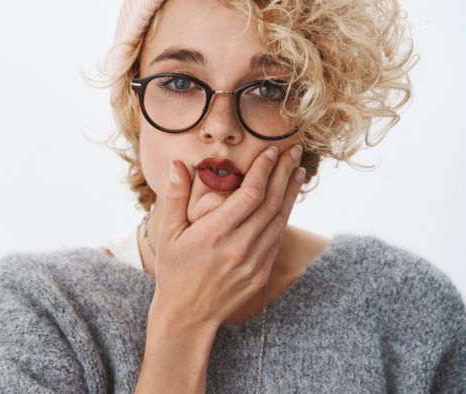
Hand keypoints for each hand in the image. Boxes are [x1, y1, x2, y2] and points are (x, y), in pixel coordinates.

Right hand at [149, 145, 305, 328]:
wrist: (187, 314)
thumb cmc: (174, 270)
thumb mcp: (167, 233)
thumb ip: (174, 196)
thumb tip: (177, 164)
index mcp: (215, 233)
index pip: (250, 194)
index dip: (264, 169)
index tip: (271, 151)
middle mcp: (238, 247)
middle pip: (271, 202)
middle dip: (284, 173)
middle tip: (294, 151)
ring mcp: (253, 262)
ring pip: (280, 220)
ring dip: (291, 193)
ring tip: (298, 171)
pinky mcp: (261, 274)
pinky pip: (277, 239)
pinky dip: (285, 216)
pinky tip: (287, 202)